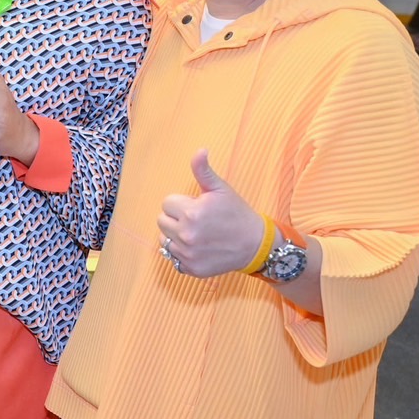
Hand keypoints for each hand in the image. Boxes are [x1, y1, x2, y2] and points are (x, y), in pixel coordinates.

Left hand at [156, 149, 264, 277]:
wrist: (256, 245)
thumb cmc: (237, 214)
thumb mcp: (221, 189)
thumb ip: (204, 171)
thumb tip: (200, 151)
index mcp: (191, 212)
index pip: (167, 203)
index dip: (182, 202)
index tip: (197, 206)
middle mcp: (186, 234)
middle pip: (162, 220)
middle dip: (176, 217)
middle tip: (197, 219)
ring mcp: (187, 254)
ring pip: (164, 239)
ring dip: (175, 235)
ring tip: (197, 233)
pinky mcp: (190, 268)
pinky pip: (172, 257)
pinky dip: (181, 252)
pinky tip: (198, 247)